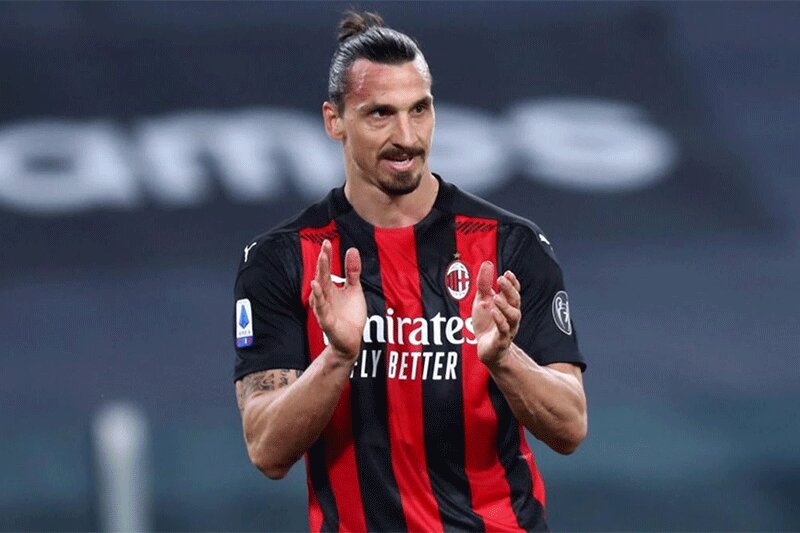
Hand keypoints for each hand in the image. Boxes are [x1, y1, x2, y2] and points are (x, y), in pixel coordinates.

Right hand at [309, 240, 366, 362]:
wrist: (351, 341)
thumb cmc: (350, 316)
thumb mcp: (354, 290)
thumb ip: (352, 271)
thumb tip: (352, 250)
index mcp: (330, 289)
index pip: (326, 269)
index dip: (327, 256)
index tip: (326, 242)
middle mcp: (324, 297)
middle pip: (322, 276)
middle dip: (323, 261)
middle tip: (324, 246)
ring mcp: (324, 308)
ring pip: (320, 290)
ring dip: (320, 275)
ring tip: (322, 260)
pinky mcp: (326, 320)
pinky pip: (321, 307)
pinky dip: (318, 297)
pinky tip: (316, 286)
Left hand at [471, 261, 520, 365]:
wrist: (486, 349)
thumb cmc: (486, 324)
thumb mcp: (482, 300)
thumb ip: (484, 284)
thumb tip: (488, 263)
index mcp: (508, 305)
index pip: (514, 292)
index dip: (513, 283)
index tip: (508, 273)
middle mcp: (511, 316)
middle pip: (515, 301)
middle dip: (509, 290)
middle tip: (501, 279)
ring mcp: (508, 328)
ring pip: (513, 316)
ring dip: (505, 306)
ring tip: (496, 297)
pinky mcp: (501, 340)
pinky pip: (503, 330)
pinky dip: (499, 321)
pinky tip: (493, 312)